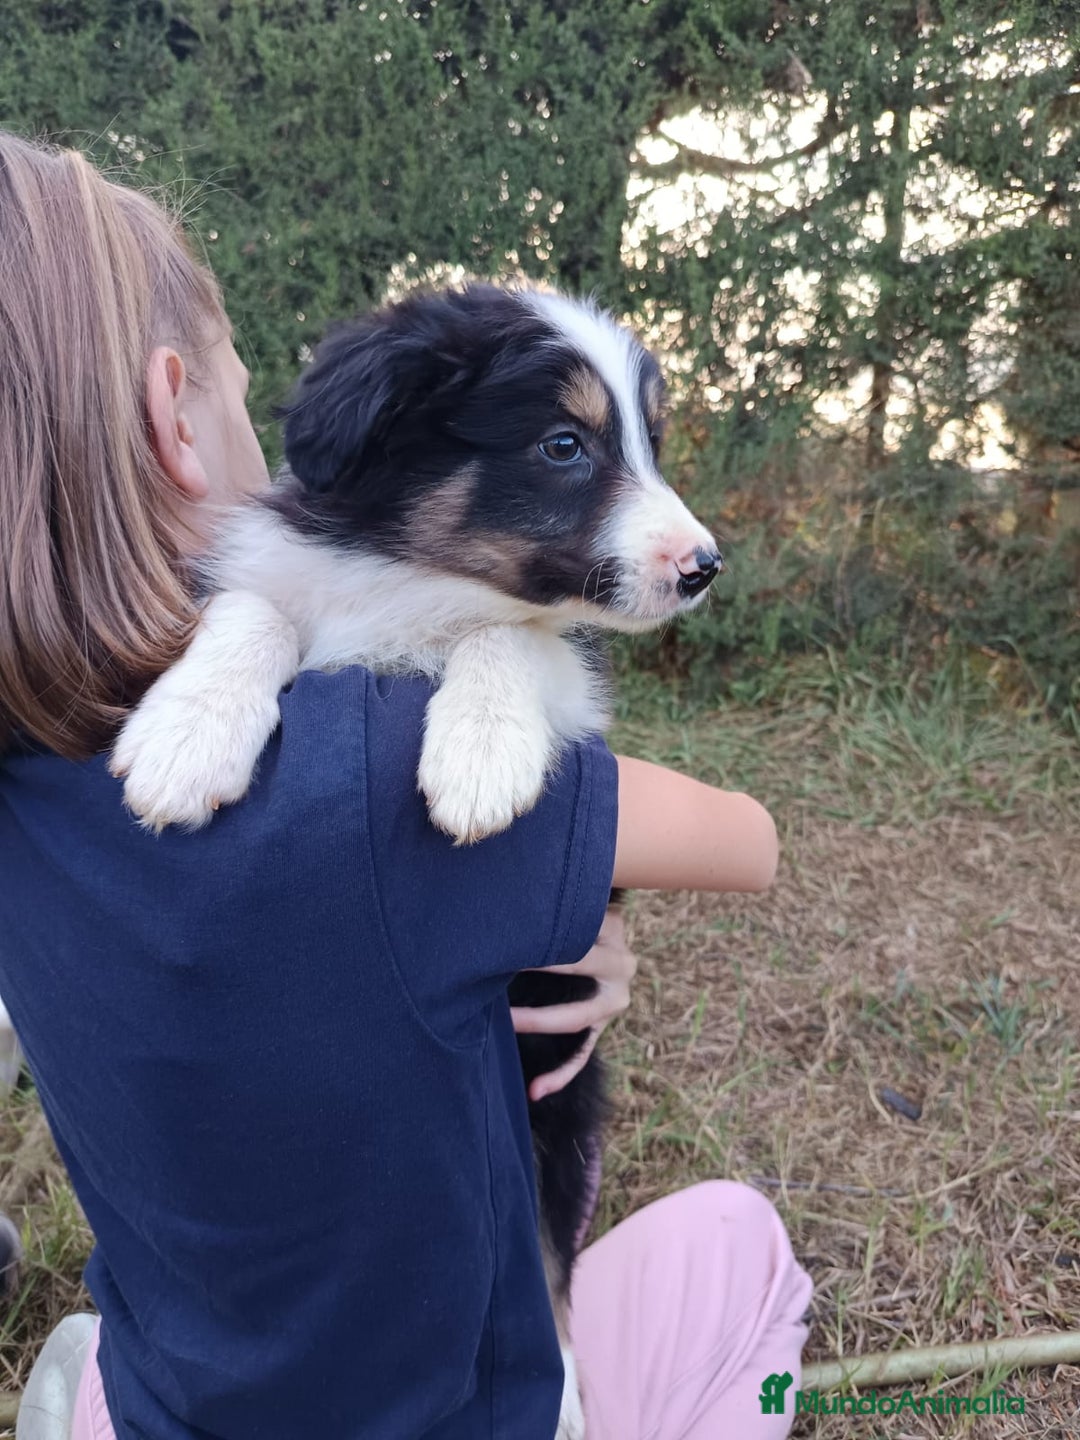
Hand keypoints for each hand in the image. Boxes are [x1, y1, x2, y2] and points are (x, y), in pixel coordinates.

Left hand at [510, 906, 636, 1101]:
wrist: (605, 931)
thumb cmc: (579, 911)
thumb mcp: (581, 901)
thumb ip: (560, 901)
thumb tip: (518, 897)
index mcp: (613, 929)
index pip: (576, 930)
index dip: (542, 933)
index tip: (506, 933)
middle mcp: (621, 966)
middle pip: (578, 969)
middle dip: (538, 967)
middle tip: (497, 973)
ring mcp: (614, 1001)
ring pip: (577, 1018)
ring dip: (538, 1021)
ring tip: (507, 1023)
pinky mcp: (603, 1025)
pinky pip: (583, 1054)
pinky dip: (560, 1074)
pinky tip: (536, 1089)